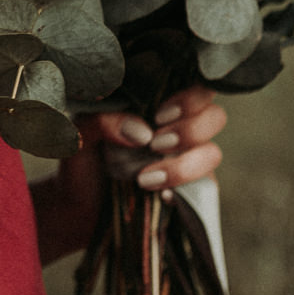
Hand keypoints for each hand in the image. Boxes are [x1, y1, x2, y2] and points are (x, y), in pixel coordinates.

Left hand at [33, 88, 226, 265]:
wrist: (78, 207)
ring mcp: (186, 161)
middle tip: (155, 144)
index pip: (195, 86)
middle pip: (215, 117)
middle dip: (191, 130)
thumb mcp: (80, 133)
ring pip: (212, 154)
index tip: (161, 114)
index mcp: (157, 104)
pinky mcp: (189, 192)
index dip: (190, 97)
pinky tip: (160, 196)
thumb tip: (141, 132)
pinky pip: (204, 189)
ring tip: (144, 178)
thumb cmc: (81, 159)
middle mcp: (178, 129)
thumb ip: (103, 120)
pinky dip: (183, 191)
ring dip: (184, 165)